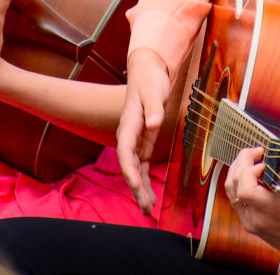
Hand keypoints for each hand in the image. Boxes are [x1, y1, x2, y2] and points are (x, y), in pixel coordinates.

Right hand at [116, 47, 170, 213]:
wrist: (147, 72)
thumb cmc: (150, 80)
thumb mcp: (154, 90)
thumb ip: (154, 107)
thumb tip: (154, 124)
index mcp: (129, 122)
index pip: (125, 150)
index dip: (129, 169)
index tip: (135, 185)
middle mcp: (129, 134)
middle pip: (129, 165)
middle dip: (136, 187)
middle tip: (145, 207)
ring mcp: (136, 139)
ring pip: (136, 168)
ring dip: (140, 188)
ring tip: (147, 208)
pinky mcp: (144, 141)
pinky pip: (143, 164)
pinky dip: (145, 178)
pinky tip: (149, 193)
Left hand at [224, 127, 279, 271]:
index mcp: (270, 212)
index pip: (246, 189)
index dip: (251, 169)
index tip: (265, 161)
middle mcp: (255, 219)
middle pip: (233, 184)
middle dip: (242, 161)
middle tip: (258, 152)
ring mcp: (248, 222)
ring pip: (230, 190)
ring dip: (238, 169)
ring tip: (255, 160)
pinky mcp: (247, 223)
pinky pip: (235, 197)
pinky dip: (240, 181)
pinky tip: (254, 174)